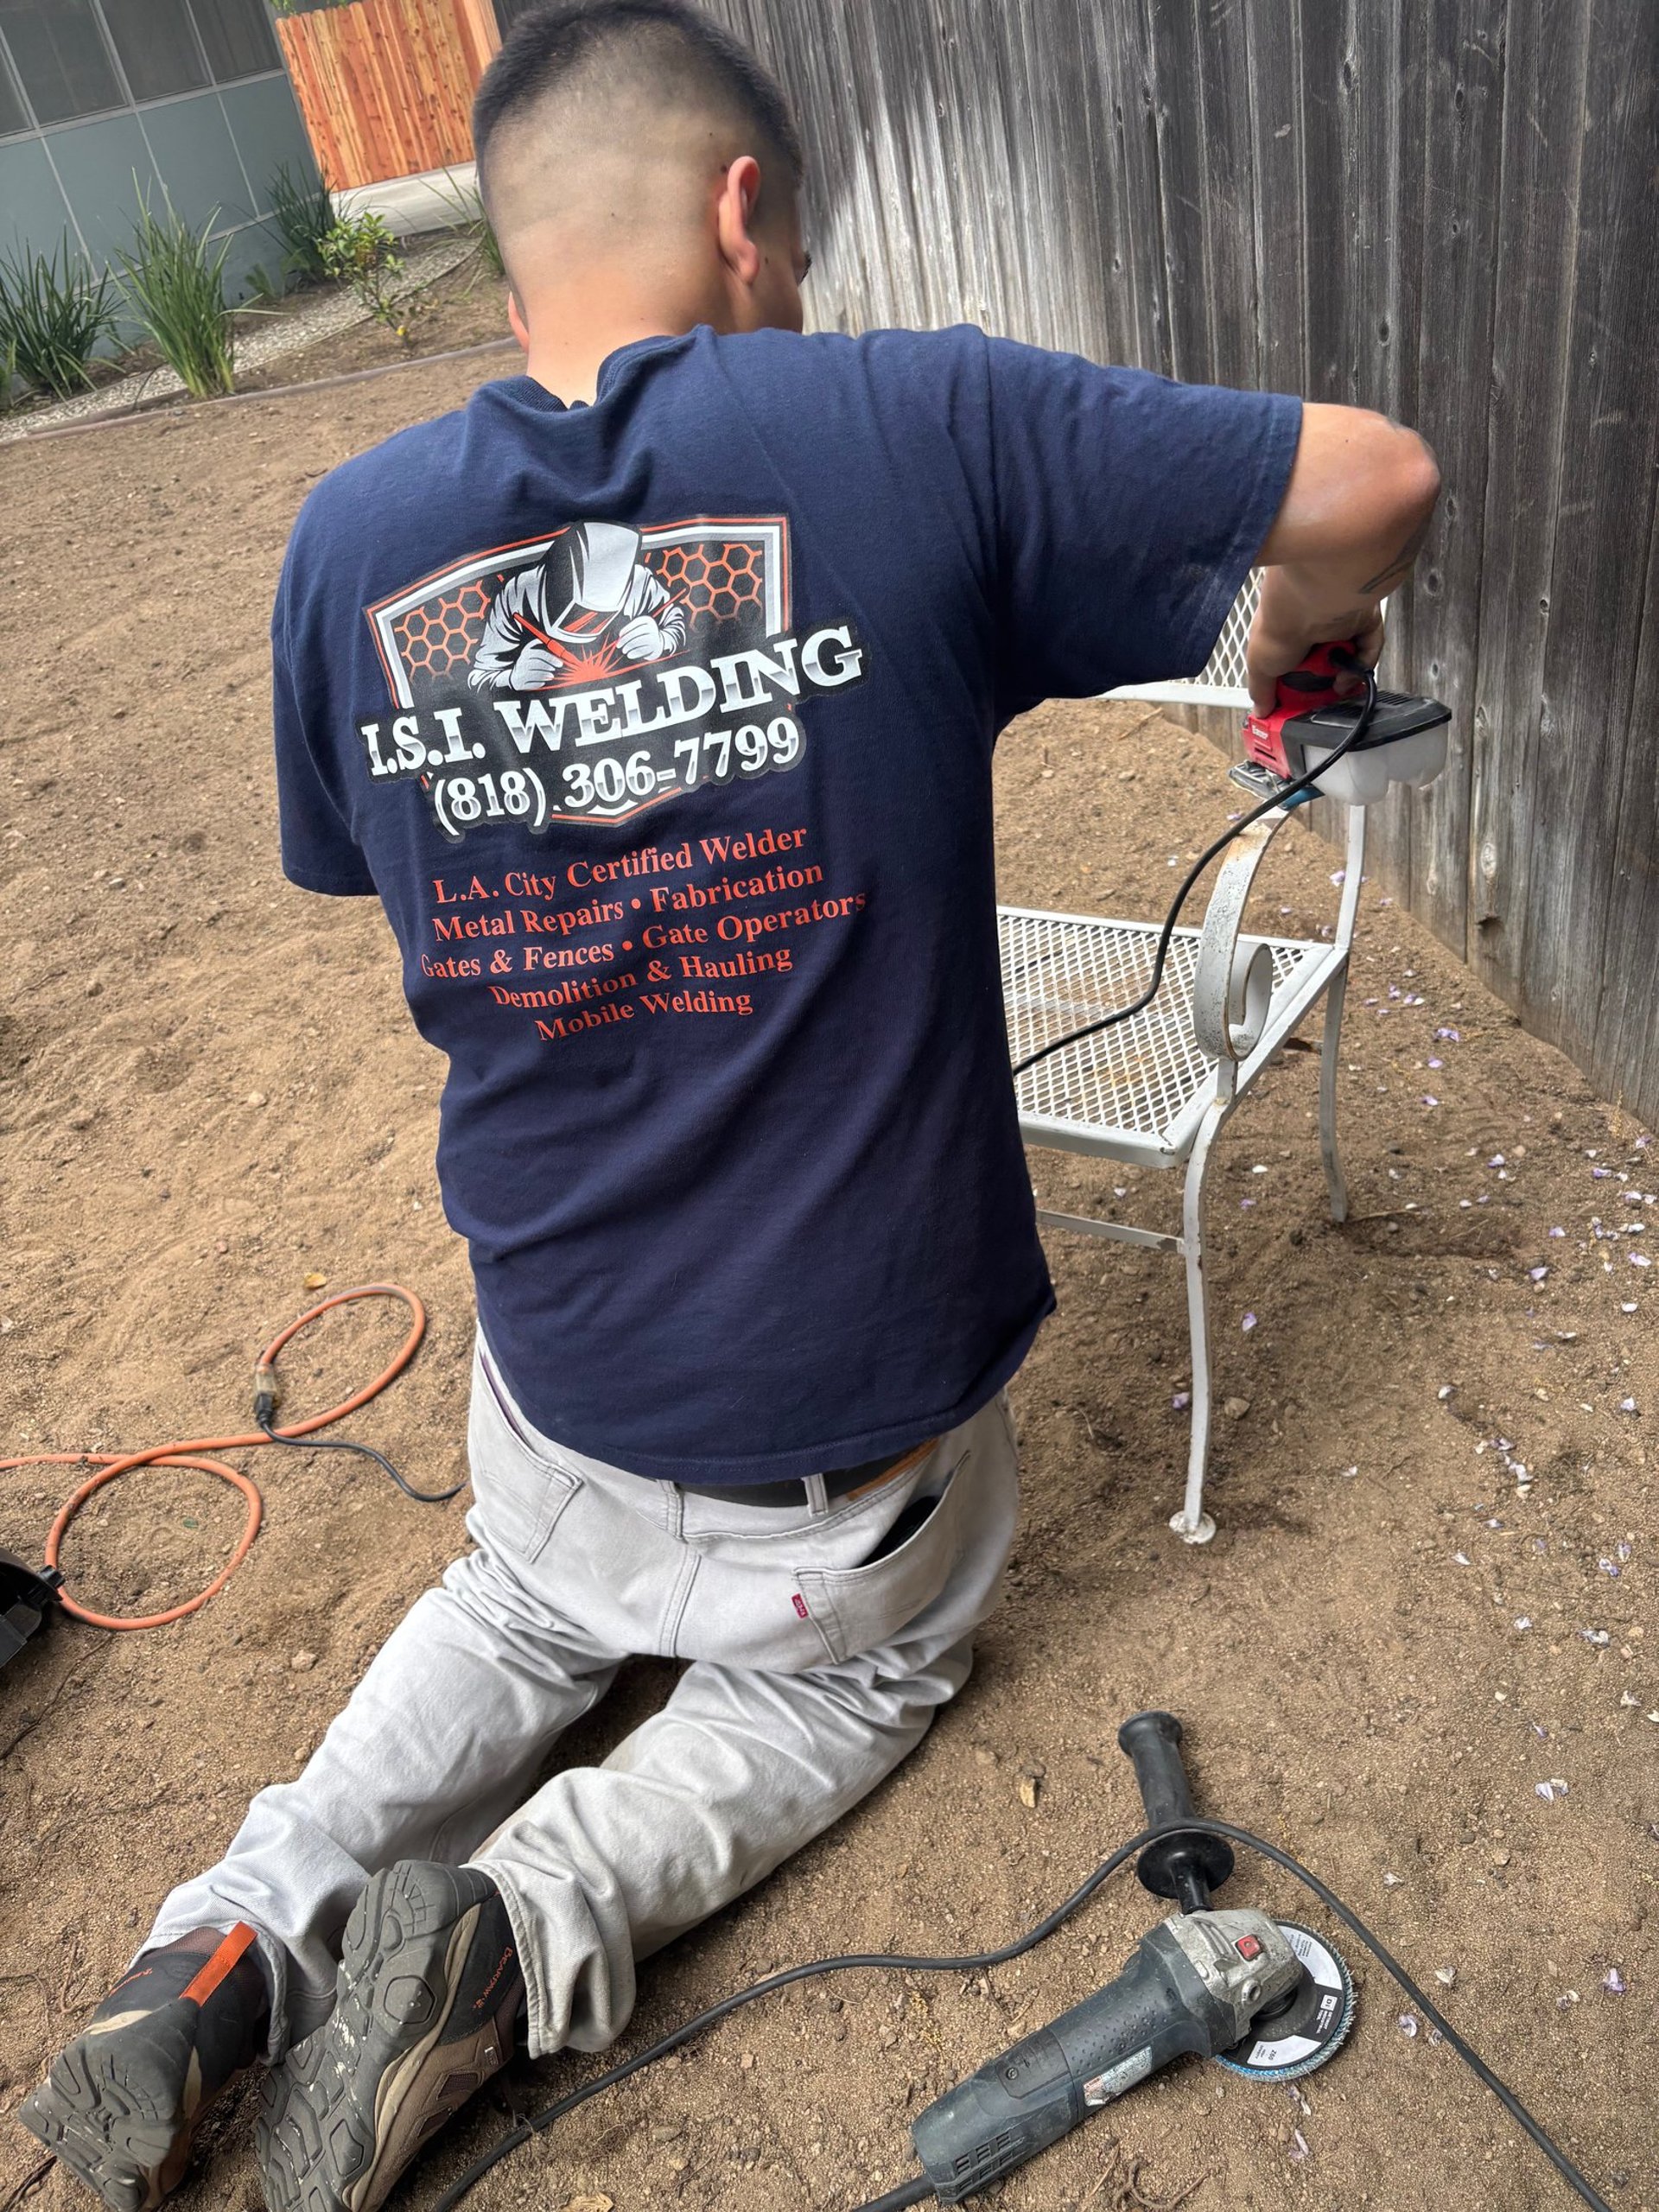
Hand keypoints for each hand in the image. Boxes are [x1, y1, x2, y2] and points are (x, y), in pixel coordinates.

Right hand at [509, 643, 566, 689]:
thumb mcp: (530, 653)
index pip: (540, 653)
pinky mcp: (520, 684)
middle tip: (554, 669)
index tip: (559, 663)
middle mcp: (521, 662)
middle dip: (548, 666)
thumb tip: (553, 645)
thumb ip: (539, 647)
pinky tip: (543, 682)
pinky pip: (532, 684)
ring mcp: (520, 674)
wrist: (514, 676)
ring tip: (551, 676)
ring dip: (545, 675)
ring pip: (535, 674)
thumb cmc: (527, 664)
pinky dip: (539, 683)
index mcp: (526, 653)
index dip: (551, 658)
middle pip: (537, 663)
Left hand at [617, 614, 667, 661]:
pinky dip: (635, 653)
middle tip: (619, 645)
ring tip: (624, 650)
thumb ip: (629, 629)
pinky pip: (643, 650)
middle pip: (636, 633)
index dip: (626, 629)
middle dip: (625, 640)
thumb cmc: (644, 633)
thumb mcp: (639, 627)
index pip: (635, 623)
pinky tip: (629, 655)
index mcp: (648, 620)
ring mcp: (655, 637)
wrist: (659, 641)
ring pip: (639, 641)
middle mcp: (653, 628)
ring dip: (629, 647)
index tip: (619, 636)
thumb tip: (620, 636)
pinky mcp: (655, 647)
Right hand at [1246, 580, 1383, 715]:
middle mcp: (1315, 629)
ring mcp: (1340, 625)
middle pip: (1323, 665)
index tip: (1294, 706)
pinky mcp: (1363, 622)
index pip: (1293, 665)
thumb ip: (1260, 691)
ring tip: (1334, 684)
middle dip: (1322, 685)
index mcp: (1287, 635)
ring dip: (1342, 677)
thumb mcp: (1259, 666)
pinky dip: (1361, 665)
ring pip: (1348, 659)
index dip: (1295, 687)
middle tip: (1319, 701)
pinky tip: (1348, 675)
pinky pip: (1368, 650)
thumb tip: (1260, 711)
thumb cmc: (1280, 627)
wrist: (1311, 604)